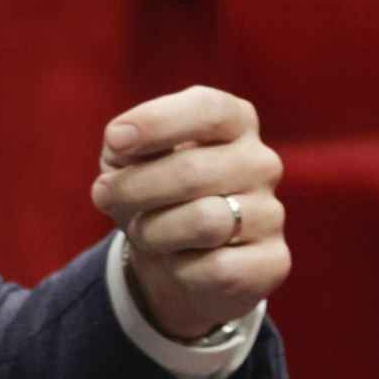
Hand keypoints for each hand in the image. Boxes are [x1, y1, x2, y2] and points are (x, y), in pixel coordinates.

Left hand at [91, 86, 289, 340]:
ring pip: (205, 222)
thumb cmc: (152, 191)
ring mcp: (272, 212)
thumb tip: (120, 144)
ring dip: (153, 231)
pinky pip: (219, 268)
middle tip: (105, 196)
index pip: (208, 109)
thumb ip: (124, 144)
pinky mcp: (273, 260)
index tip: (116, 141)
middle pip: (193, 171)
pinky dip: (181, 269)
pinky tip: (178, 262)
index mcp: (233, 121)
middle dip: (134, 188)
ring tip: (140, 231)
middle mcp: (260, 161)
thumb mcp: (129, 159)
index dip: (157, 122)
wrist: (178, 259)